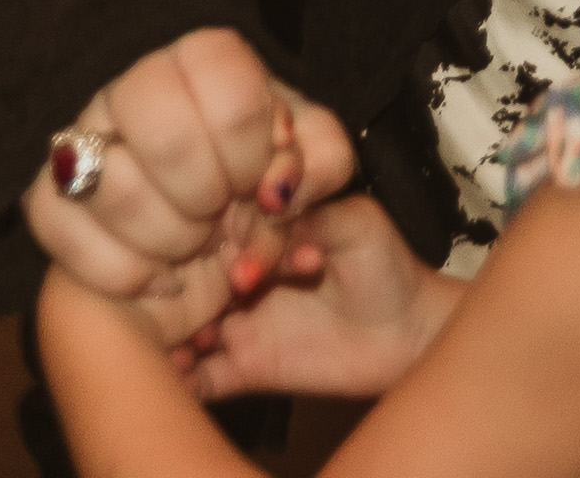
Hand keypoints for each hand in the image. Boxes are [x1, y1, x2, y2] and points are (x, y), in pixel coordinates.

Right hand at [21, 31, 356, 356]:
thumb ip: (319, 160)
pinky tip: (159, 275)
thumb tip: (278, 192)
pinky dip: (121, 272)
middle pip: (169, 140)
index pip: (233, 97)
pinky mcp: (43, 195)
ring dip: (169, 239)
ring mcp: (81, 138)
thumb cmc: (259, 164)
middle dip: (209, 197)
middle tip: (223, 216)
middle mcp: (132, 86)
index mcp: (203, 58)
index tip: (261, 183)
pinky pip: (60, 231)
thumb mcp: (309, 152)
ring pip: (113, 189)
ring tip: (192, 245)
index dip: (254, 154)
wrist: (201, 192)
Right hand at [168, 193, 442, 399]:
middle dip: (180, 288)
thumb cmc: (385, 264)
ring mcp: (233, 321)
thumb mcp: (355, 226)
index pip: (214, 224)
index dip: (214, 236)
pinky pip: (199, 378)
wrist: (407, 331)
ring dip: (172, 334)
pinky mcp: (240, 367)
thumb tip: (273, 197)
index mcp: (256, 228)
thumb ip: (312, 214)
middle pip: (185, 277)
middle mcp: (233, 272)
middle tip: (194, 302)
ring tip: (191, 342)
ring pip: (181, 327)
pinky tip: (183, 377)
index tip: (239, 265)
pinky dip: (184, 382)